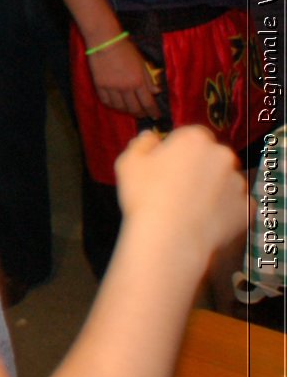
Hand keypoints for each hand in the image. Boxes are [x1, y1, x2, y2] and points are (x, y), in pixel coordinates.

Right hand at [87, 36, 157, 117]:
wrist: (105, 42)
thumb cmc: (126, 49)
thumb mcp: (142, 63)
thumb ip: (149, 79)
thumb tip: (156, 92)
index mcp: (138, 81)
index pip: (147, 102)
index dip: (153, 111)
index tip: (156, 116)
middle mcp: (125, 87)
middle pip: (134, 108)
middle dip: (140, 113)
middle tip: (143, 115)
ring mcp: (111, 88)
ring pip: (120, 107)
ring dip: (126, 111)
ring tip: (130, 111)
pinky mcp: (99, 86)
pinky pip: (106, 101)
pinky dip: (113, 105)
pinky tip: (116, 105)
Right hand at [114, 128, 246, 254]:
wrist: (169, 240)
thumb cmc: (145, 197)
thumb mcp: (128, 164)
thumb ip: (141, 144)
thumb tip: (151, 137)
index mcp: (194, 139)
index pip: (191, 136)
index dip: (178, 151)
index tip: (167, 167)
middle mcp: (222, 155)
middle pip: (212, 157)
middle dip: (199, 168)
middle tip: (178, 189)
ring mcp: (238, 182)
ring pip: (226, 181)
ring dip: (213, 189)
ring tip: (191, 209)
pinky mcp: (247, 208)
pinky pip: (236, 205)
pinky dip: (225, 211)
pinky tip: (205, 220)